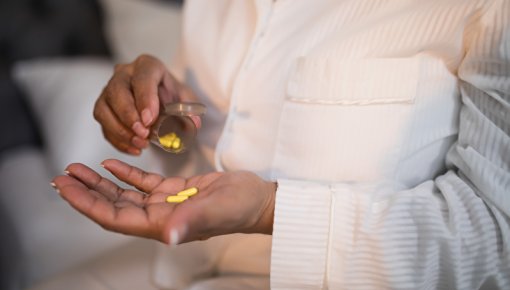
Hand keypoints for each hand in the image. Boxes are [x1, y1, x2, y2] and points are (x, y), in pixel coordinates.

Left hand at [52, 159, 275, 244]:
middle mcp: (158, 217)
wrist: (257, 199)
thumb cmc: (240, 207)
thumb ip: (192, 222)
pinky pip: (143, 183)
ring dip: (100, 183)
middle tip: (62, 176)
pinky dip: (126, 173)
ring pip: (124, 194)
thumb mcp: (216, 210)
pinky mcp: (175, 190)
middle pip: (113, 206)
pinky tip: (110, 164)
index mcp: (162, 225)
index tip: (66, 188)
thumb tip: (169, 237)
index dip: (87, 204)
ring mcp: (166, 203)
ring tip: (78, 168)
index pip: (114, 217)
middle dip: (86, 192)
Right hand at [93, 54, 200, 154]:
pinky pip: (103, 124)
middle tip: (143, 134)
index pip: (142, 77)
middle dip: (128, 116)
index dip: (145, 98)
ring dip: (120, 130)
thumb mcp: (185, 98)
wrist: (159, 99)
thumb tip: (194, 124)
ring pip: (103, 109)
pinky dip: (116, 140)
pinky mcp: (103, 107)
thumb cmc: (170, 95)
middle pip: (116, 91)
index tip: (150, 119)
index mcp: (147, 66)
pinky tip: (133, 149)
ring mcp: (109, 90)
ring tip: (140, 144)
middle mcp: (124, 73)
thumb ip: (190, 109)